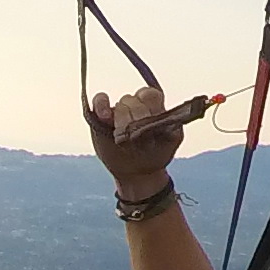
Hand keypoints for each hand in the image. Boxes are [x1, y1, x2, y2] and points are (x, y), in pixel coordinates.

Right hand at [86, 84, 212, 198]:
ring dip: (121, 117)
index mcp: (155, 109)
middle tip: (133, 137)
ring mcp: (120, 110)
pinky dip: (101, 105)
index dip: (149, 108)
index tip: (147, 126)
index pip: (152, 96)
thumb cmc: (154, 156)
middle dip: (134, 118)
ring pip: (122, 100)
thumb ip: (169, 128)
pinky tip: (104, 117)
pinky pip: (100, 100)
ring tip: (121, 135)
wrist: (137, 173)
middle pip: (135, 99)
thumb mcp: (168, 143)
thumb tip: (164, 117)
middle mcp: (138, 106)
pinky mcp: (102, 115)